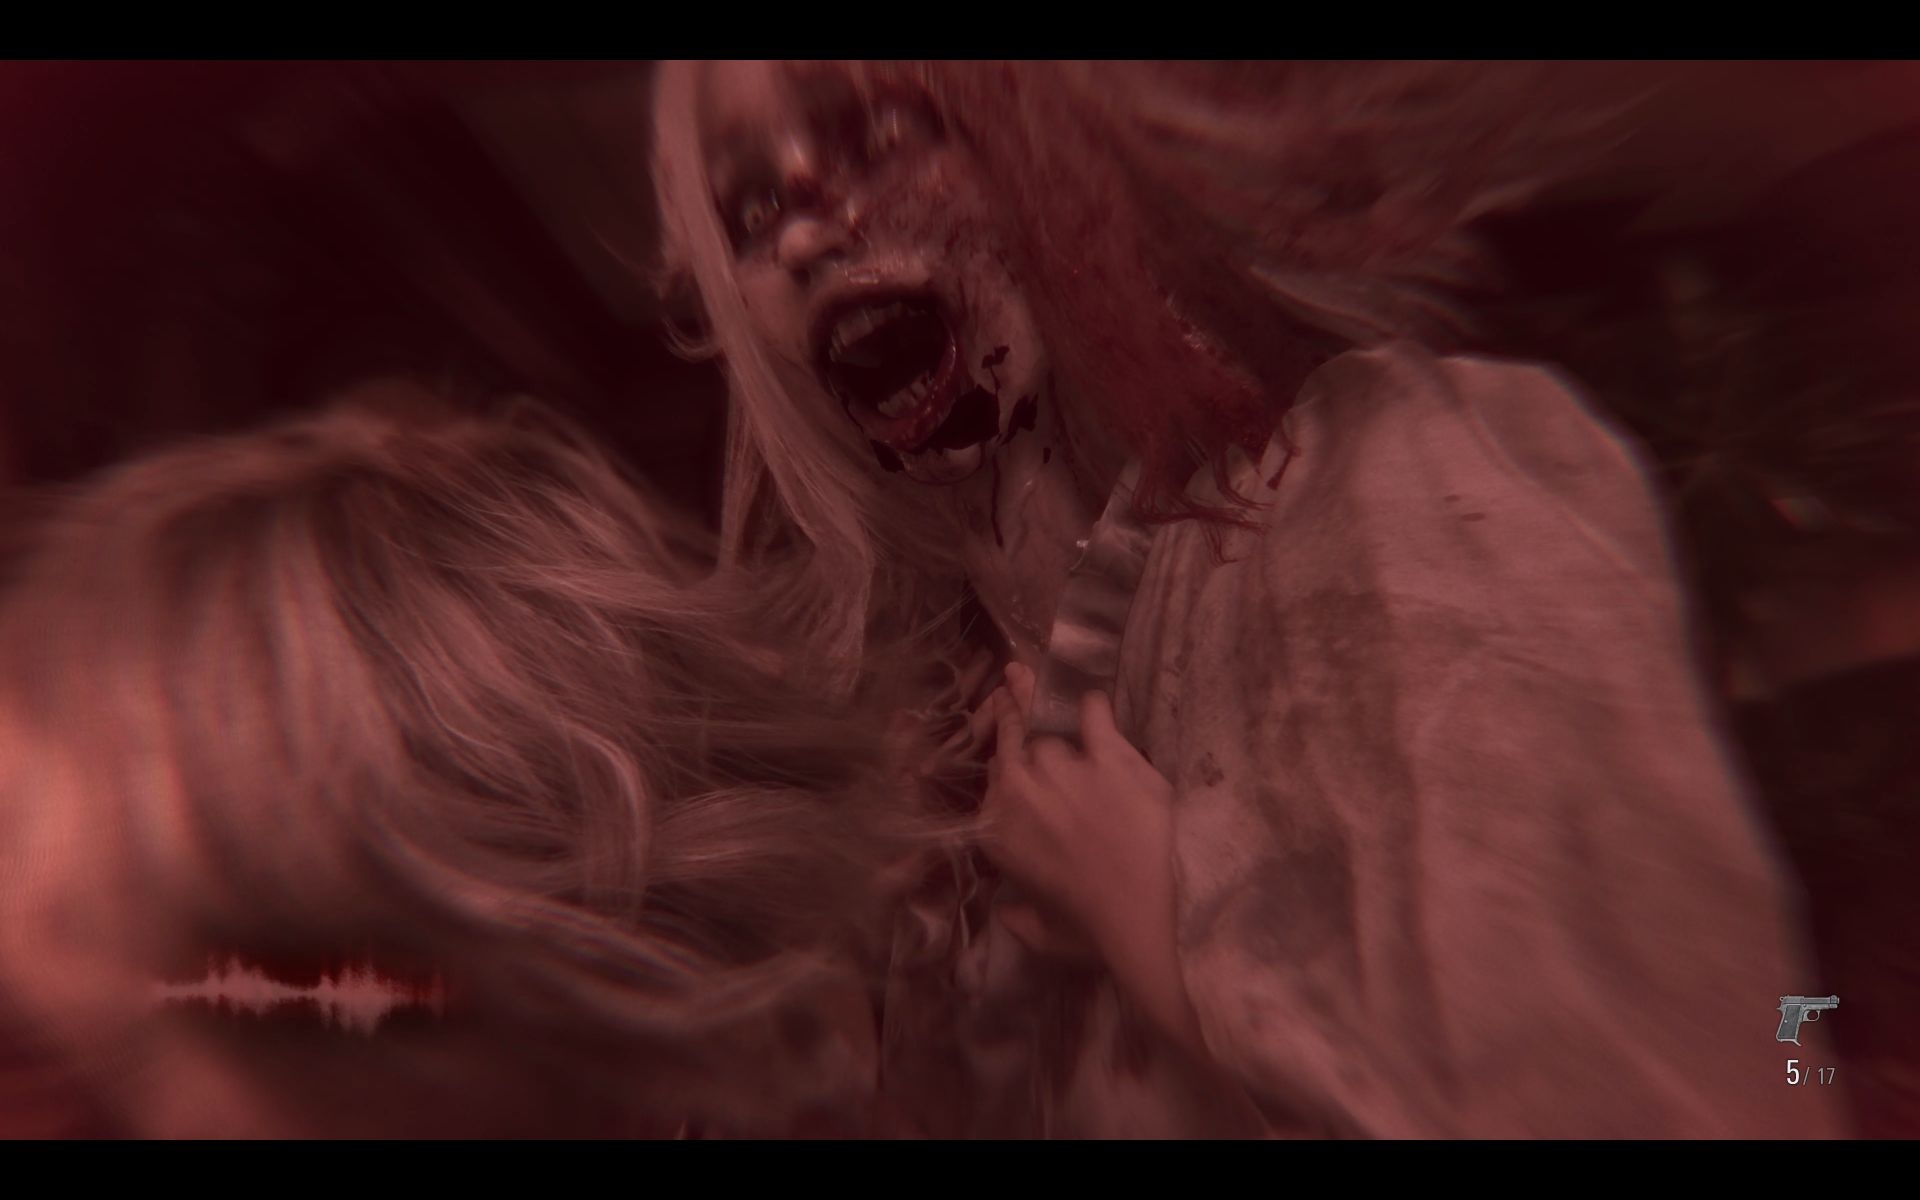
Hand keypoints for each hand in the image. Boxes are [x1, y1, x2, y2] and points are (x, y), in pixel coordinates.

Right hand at [979, 665, 1176, 955]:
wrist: (1140, 915)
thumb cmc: (1090, 930)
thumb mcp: (1041, 933)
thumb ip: (1017, 916)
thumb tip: (1007, 909)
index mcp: (998, 831)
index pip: (993, 778)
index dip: (1004, 762)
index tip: (1009, 752)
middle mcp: (1020, 791)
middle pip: (1014, 742)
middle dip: (1012, 714)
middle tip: (1012, 680)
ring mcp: (1065, 769)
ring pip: (1051, 735)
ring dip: (1055, 728)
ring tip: (1048, 692)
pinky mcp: (1109, 758)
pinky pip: (1095, 718)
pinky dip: (1094, 707)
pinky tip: (1092, 698)